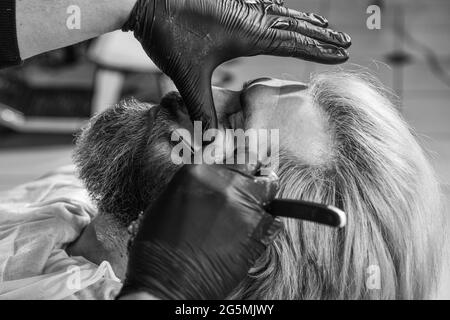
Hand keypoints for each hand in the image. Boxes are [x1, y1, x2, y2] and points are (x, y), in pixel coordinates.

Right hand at [118, 164, 280, 299]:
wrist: (166, 282)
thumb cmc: (159, 247)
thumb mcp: (168, 202)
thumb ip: (196, 184)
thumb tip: (215, 180)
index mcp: (197, 172)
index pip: (230, 152)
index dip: (239, 161)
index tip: (245, 166)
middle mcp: (223, 183)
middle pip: (253, 165)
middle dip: (253, 174)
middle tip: (253, 185)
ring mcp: (242, 205)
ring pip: (268, 189)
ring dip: (261, 199)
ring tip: (250, 213)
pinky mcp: (256, 230)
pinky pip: (273, 219)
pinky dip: (266, 224)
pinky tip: (251, 234)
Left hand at [123, 0, 350, 128]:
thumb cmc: (168, 34)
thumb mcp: (189, 77)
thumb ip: (202, 109)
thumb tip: (212, 142)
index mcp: (248, 33)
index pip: (293, 42)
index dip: (318, 49)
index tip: (342, 53)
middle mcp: (249, 16)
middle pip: (294, 25)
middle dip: (320, 35)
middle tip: (344, 40)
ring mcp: (239, 6)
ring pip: (281, 13)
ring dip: (304, 21)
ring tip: (322, 25)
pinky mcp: (228, 3)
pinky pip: (264, 7)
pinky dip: (280, 12)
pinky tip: (280, 13)